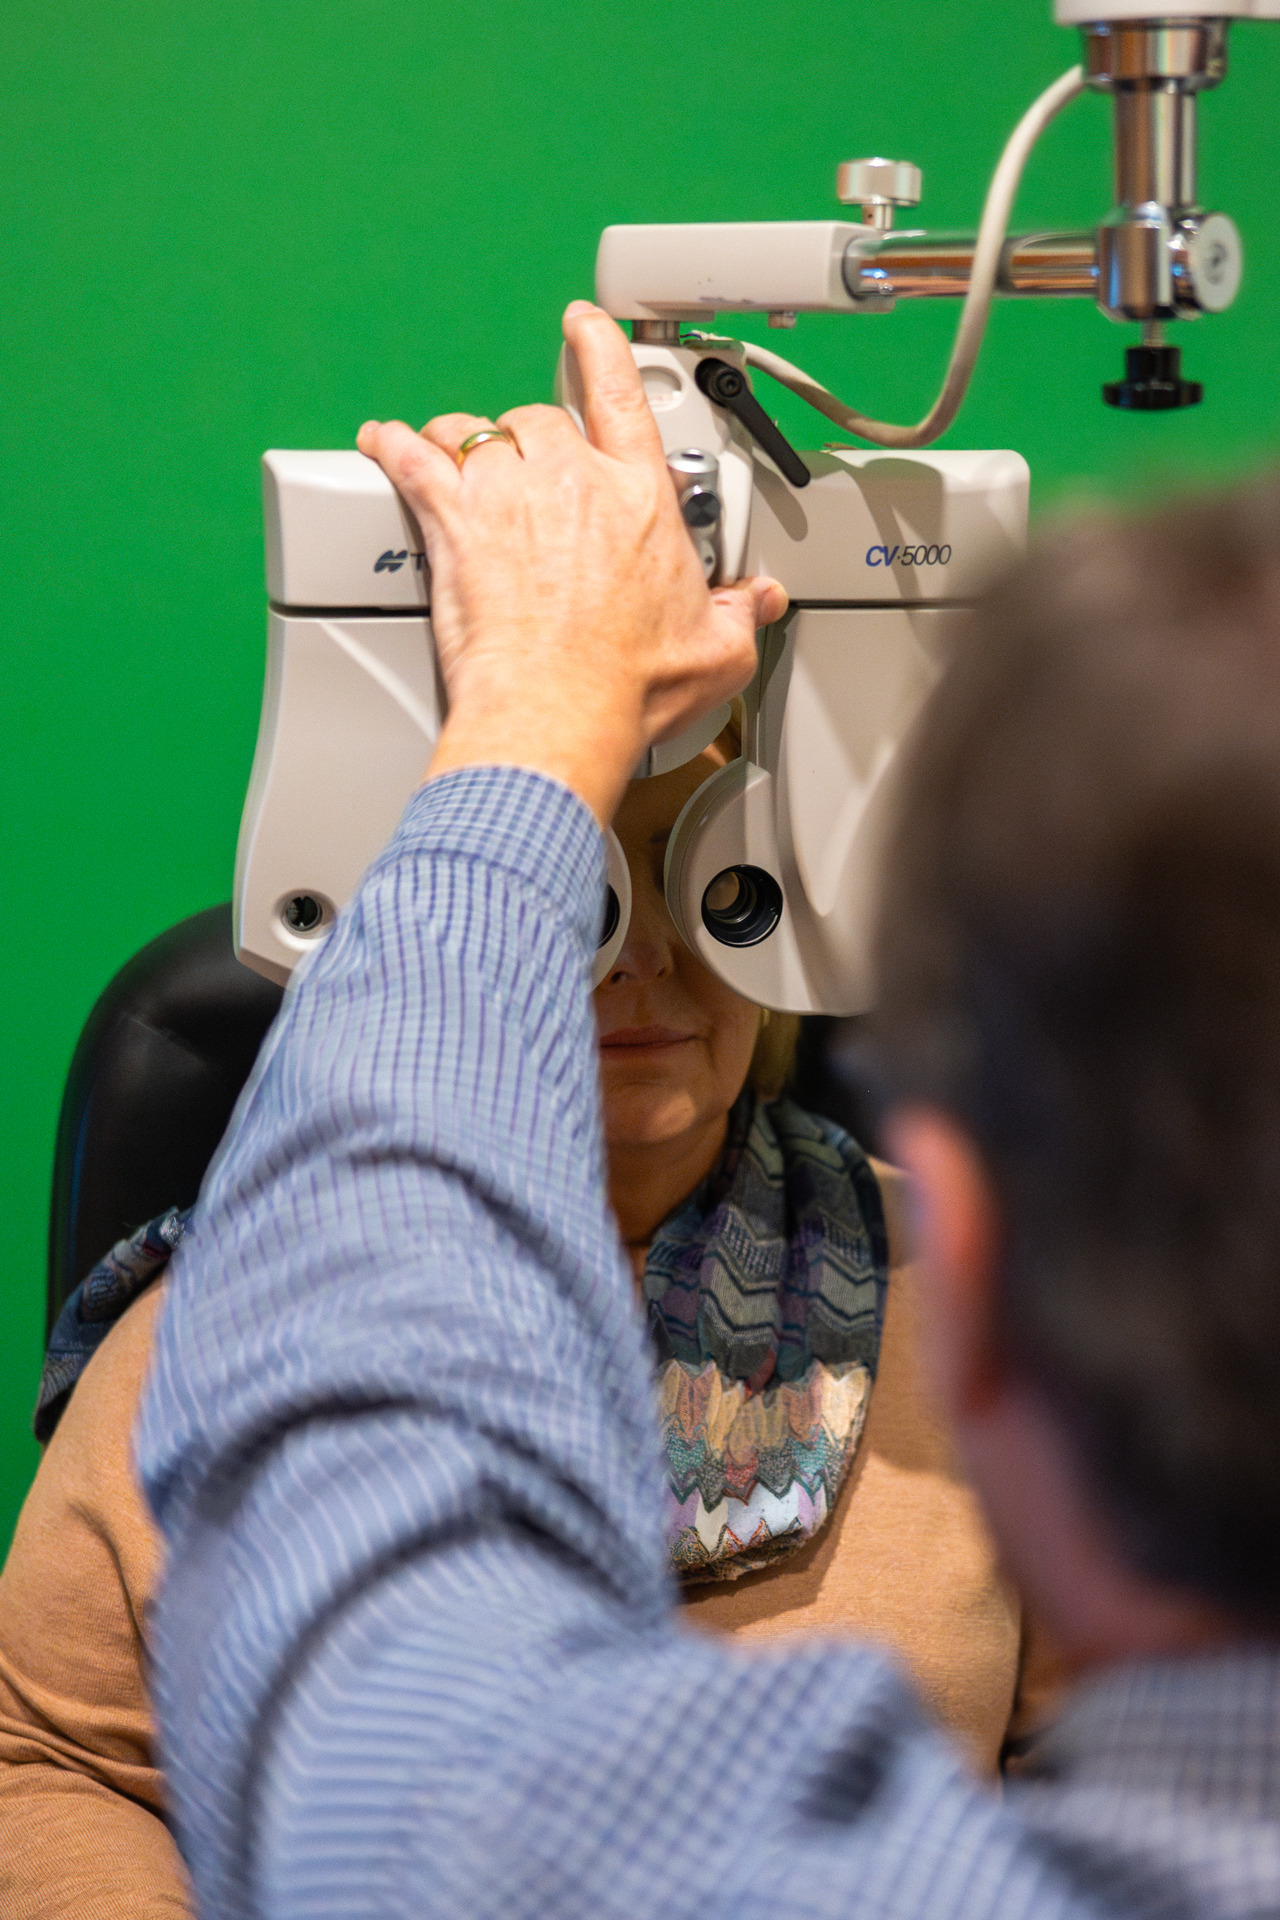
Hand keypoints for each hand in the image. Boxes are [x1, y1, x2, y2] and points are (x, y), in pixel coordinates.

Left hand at [356, 303, 786, 823]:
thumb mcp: (716, 652)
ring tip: (458, 457)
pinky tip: (384, 443)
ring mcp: (509, 494)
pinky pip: (412, 461)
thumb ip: (739, 614)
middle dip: (530, 436)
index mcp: (639, 499)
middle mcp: (573, 480)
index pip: (621, 396)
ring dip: (466, 441)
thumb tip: (757, 602)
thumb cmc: (627, 686)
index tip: (587, 328)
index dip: (602, 350)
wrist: (560, 712)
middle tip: (525, 466)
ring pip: (475, 432)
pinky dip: (394, 448)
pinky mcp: (455, 522)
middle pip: (541, 418)